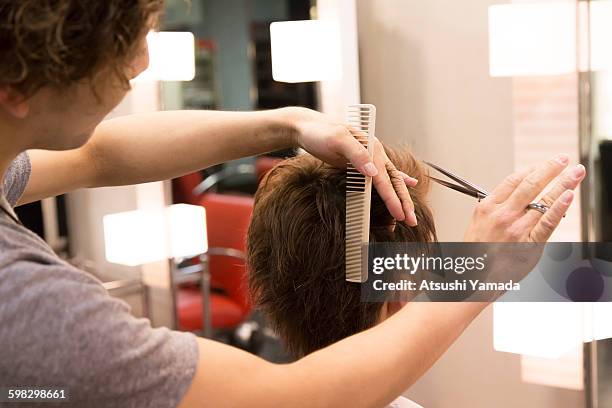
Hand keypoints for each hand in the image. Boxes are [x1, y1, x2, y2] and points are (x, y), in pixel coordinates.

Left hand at [282, 107, 418, 224]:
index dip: (393, 198)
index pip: (385, 179)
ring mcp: (369, 158)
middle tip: (412, 222)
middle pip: (393, 181)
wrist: (307, 127)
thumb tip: (374, 172)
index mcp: (372, 148)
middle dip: (404, 202)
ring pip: (390, 181)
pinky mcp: (361, 163)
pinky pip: (382, 175)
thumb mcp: (336, 140)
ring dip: (400, 198)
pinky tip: (409, 182)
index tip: (400, 215)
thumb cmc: (320, 133)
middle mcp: (375, 153)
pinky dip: (397, 180)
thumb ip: (356, 154)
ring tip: (408, 215)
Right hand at [464, 155, 585, 242]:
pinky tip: (569, 195)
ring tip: (575, 172)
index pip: (513, 180)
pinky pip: (547, 222)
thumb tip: (518, 196)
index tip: (543, 163)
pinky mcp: (529, 243)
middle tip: (563, 159)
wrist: (474, 277)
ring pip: (543, 200)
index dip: (532, 169)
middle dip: (550, 168)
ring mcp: (516, 228)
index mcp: (487, 207)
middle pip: (530, 184)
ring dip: (563, 183)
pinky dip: (559, 207)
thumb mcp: (478, 223)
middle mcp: (502, 214)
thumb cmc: (476, 253)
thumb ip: (497, 208)